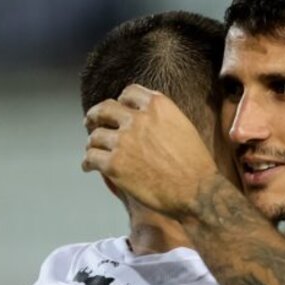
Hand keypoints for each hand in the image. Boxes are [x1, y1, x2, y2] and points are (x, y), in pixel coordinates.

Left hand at [83, 84, 220, 218]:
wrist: (197, 192)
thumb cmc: (195, 165)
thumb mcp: (183, 127)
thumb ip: (161, 118)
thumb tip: (144, 118)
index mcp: (157, 106)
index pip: (129, 93)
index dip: (120, 101)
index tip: (117, 109)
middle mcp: (138, 118)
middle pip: (105, 109)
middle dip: (96, 115)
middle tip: (90, 122)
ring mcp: (123, 141)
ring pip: (95, 136)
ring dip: (93, 143)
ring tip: (93, 150)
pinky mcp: (114, 164)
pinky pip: (91, 158)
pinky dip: (87, 163)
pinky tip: (88, 167)